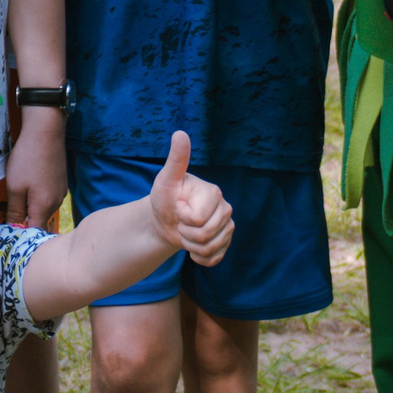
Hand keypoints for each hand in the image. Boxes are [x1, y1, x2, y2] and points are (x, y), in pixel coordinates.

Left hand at [3, 115, 68, 228]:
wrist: (45, 131)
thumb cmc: (27, 158)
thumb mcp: (15, 187)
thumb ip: (15, 211)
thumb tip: (14, 228)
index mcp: (44, 207)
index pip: (33, 232)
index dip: (20, 234)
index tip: (7, 230)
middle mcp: (56, 203)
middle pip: (38, 220)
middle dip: (24, 219)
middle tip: (7, 211)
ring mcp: (60, 192)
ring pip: (42, 208)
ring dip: (30, 206)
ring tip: (17, 193)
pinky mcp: (60, 183)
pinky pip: (47, 197)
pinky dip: (37, 195)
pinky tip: (28, 183)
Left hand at [147, 132, 232, 267]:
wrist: (165, 220)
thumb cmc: (165, 198)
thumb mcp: (166, 179)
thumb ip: (176, 159)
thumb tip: (180, 133)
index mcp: (214, 192)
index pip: (198, 219)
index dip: (182, 217)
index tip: (178, 206)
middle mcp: (226, 208)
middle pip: (204, 235)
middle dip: (185, 233)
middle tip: (180, 221)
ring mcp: (228, 227)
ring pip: (209, 248)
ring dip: (190, 246)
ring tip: (185, 231)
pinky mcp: (226, 243)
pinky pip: (214, 259)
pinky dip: (199, 258)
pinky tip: (192, 247)